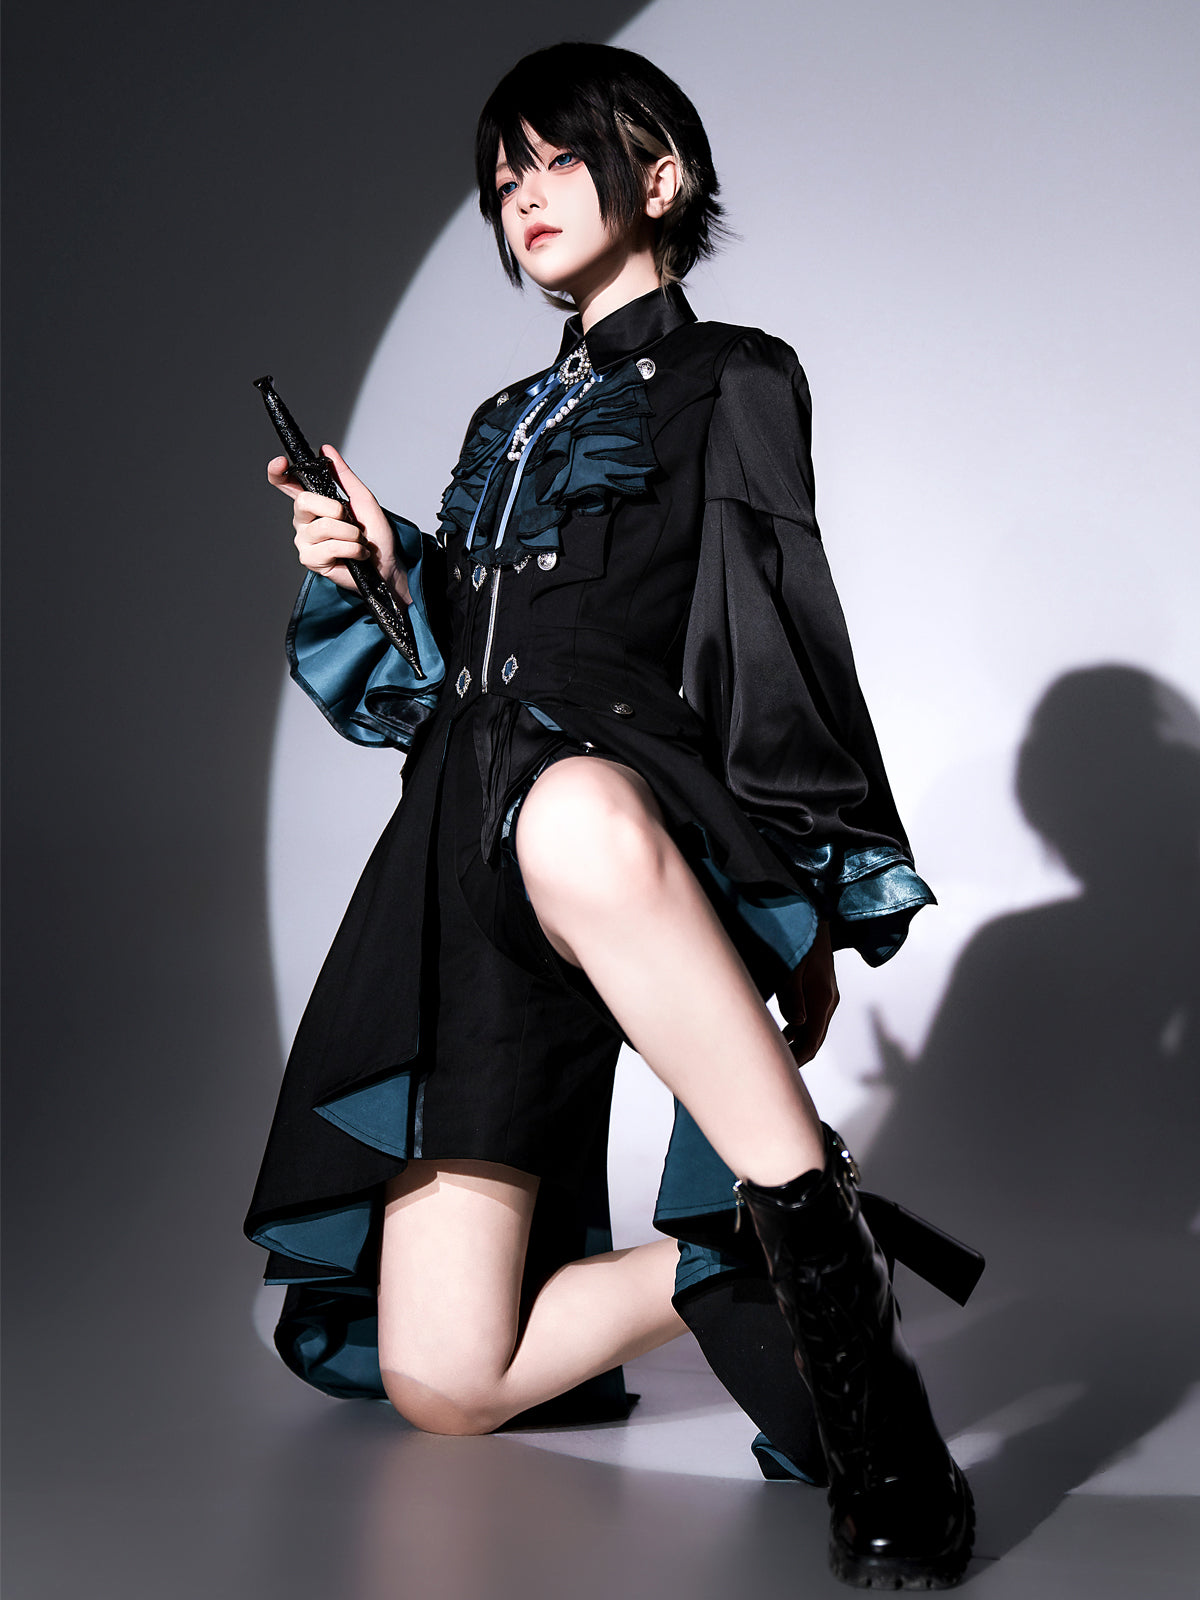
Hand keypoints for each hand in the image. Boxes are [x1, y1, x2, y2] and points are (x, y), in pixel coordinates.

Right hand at [267, 444, 411, 604]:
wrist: (385, 565)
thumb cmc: (375, 534)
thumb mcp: (363, 499)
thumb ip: (343, 475)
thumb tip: (326, 449)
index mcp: (313, 503)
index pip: (287, 484)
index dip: (278, 472)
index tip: (281, 462)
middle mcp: (304, 521)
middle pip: (303, 501)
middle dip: (334, 508)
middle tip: (349, 518)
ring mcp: (305, 541)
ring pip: (323, 526)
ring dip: (351, 533)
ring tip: (358, 541)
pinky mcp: (311, 560)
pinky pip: (330, 547)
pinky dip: (352, 549)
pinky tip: (357, 555)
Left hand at [776, 922, 838, 1065]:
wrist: (815, 916)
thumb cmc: (801, 939)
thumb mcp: (793, 966)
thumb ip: (792, 995)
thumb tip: (795, 1024)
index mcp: (823, 999)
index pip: (812, 1041)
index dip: (797, 1059)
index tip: (779, 1069)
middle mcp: (828, 1001)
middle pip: (814, 1040)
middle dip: (795, 1056)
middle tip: (771, 1066)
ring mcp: (825, 997)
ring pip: (811, 1030)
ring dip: (794, 1044)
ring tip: (772, 1053)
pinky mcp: (818, 992)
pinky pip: (809, 1019)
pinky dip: (796, 1030)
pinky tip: (780, 1033)